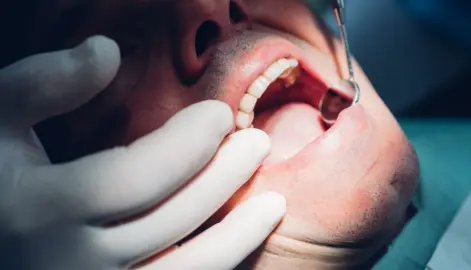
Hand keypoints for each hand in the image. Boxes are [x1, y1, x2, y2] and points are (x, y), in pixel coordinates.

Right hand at [0, 36, 285, 269]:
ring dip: (236, 237)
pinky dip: (215, 267)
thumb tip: (108, 51)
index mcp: (41, 208)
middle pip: (170, 219)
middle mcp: (71, 260)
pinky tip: (241, 244)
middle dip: (224, 178)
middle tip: (257, 144)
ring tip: (273, 205)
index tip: (220, 113)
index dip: (189, 144)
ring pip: (183, 269)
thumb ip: (41, 85)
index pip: (136, 176)